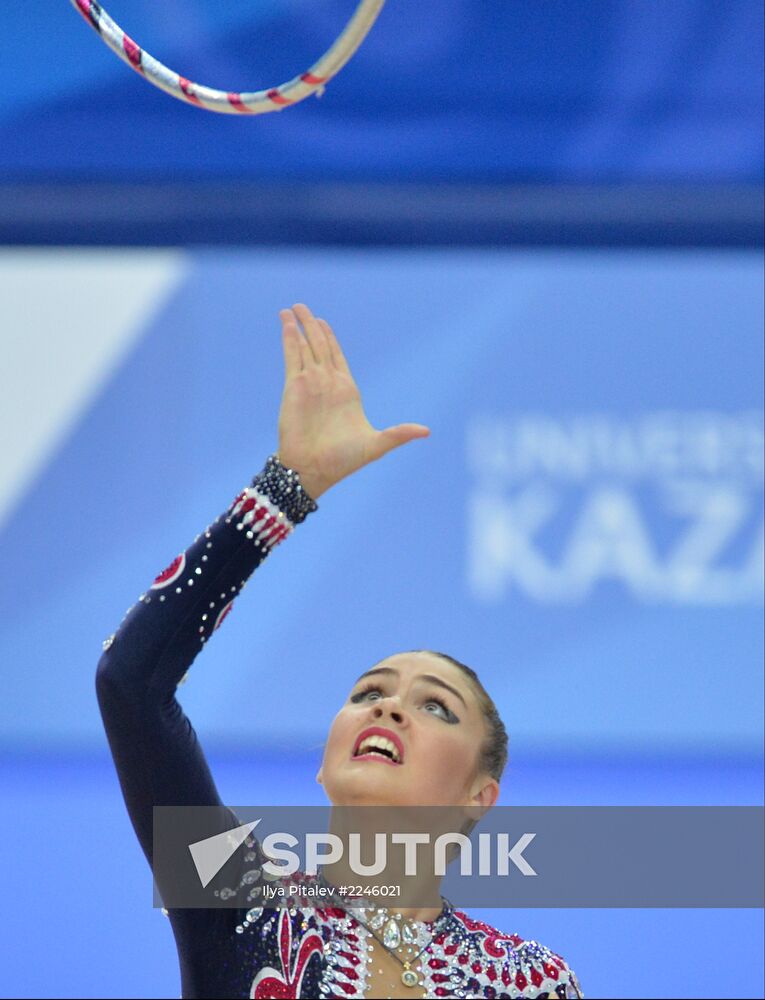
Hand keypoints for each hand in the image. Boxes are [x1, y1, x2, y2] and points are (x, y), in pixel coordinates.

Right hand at [276, 303, 429, 498]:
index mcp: (346, 390)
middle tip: (303, 307)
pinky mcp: (294, 387)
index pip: (337, 355)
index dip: (329, 337)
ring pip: (304, 347)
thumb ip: (398, 434)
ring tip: (292, 309)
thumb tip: (426, 432)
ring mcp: (310, 383)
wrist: (314, 470)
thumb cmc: (344, 461)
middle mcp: (326, 383)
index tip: (322, 321)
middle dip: (311, 325)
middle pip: (319, 345)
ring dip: (298, 327)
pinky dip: (290, 339)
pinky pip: (292, 357)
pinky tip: (287, 324)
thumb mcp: (376, 445)